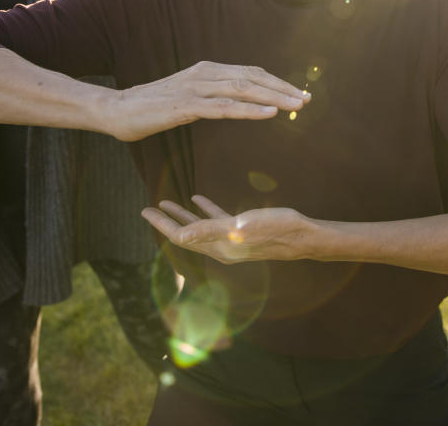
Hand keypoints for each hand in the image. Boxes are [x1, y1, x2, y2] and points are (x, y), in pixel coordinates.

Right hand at [103, 61, 309, 141]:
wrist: (116, 110)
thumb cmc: (151, 108)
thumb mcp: (187, 99)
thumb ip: (210, 98)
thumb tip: (233, 104)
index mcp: (207, 71)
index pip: (250, 73)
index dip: (276, 82)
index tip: (298, 93)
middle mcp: (205, 74)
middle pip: (253, 77)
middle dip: (283, 88)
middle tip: (308, 99)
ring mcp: (195, 88)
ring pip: (244, 89)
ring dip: (275, 97)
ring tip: (298, 105)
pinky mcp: (186, 106)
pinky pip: (224, 108)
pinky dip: (250, 109)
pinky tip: (270, 113)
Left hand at [142, 195, 315, 263]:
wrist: (303, 236)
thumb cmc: (274, 229)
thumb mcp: (239, 226)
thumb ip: (208, 231)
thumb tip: (179, 235)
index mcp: (217, 247)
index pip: (182, 236)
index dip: (162, 224)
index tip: (144, 211)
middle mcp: (220, 246)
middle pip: (186, 233)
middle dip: (166, 221)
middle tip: (147, 208)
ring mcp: (231, 239)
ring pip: (199, 226)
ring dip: (182, 215)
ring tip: (166, 202)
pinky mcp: (242, 230)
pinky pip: (216, 220)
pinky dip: (204, 209)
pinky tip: (197, 198)